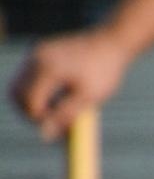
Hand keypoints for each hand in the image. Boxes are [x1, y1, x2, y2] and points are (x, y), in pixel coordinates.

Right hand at [9, 29, 132, 140]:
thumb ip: (65, 116)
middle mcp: (35, 59)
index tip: (60, 126)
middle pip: (16, 94)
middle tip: (54, 121)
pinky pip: (28, 76)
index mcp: (47, 69)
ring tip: (58, 108)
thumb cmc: (104, 72)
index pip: (29, 102)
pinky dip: (37, 90)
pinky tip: (58, 95)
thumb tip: (44, 135)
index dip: (40, 119)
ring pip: (19, 85)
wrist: (111, 43)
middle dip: (31, 112)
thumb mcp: (88, 97)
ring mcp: (34, 54)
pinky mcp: (38, 52)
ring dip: (33, 101)